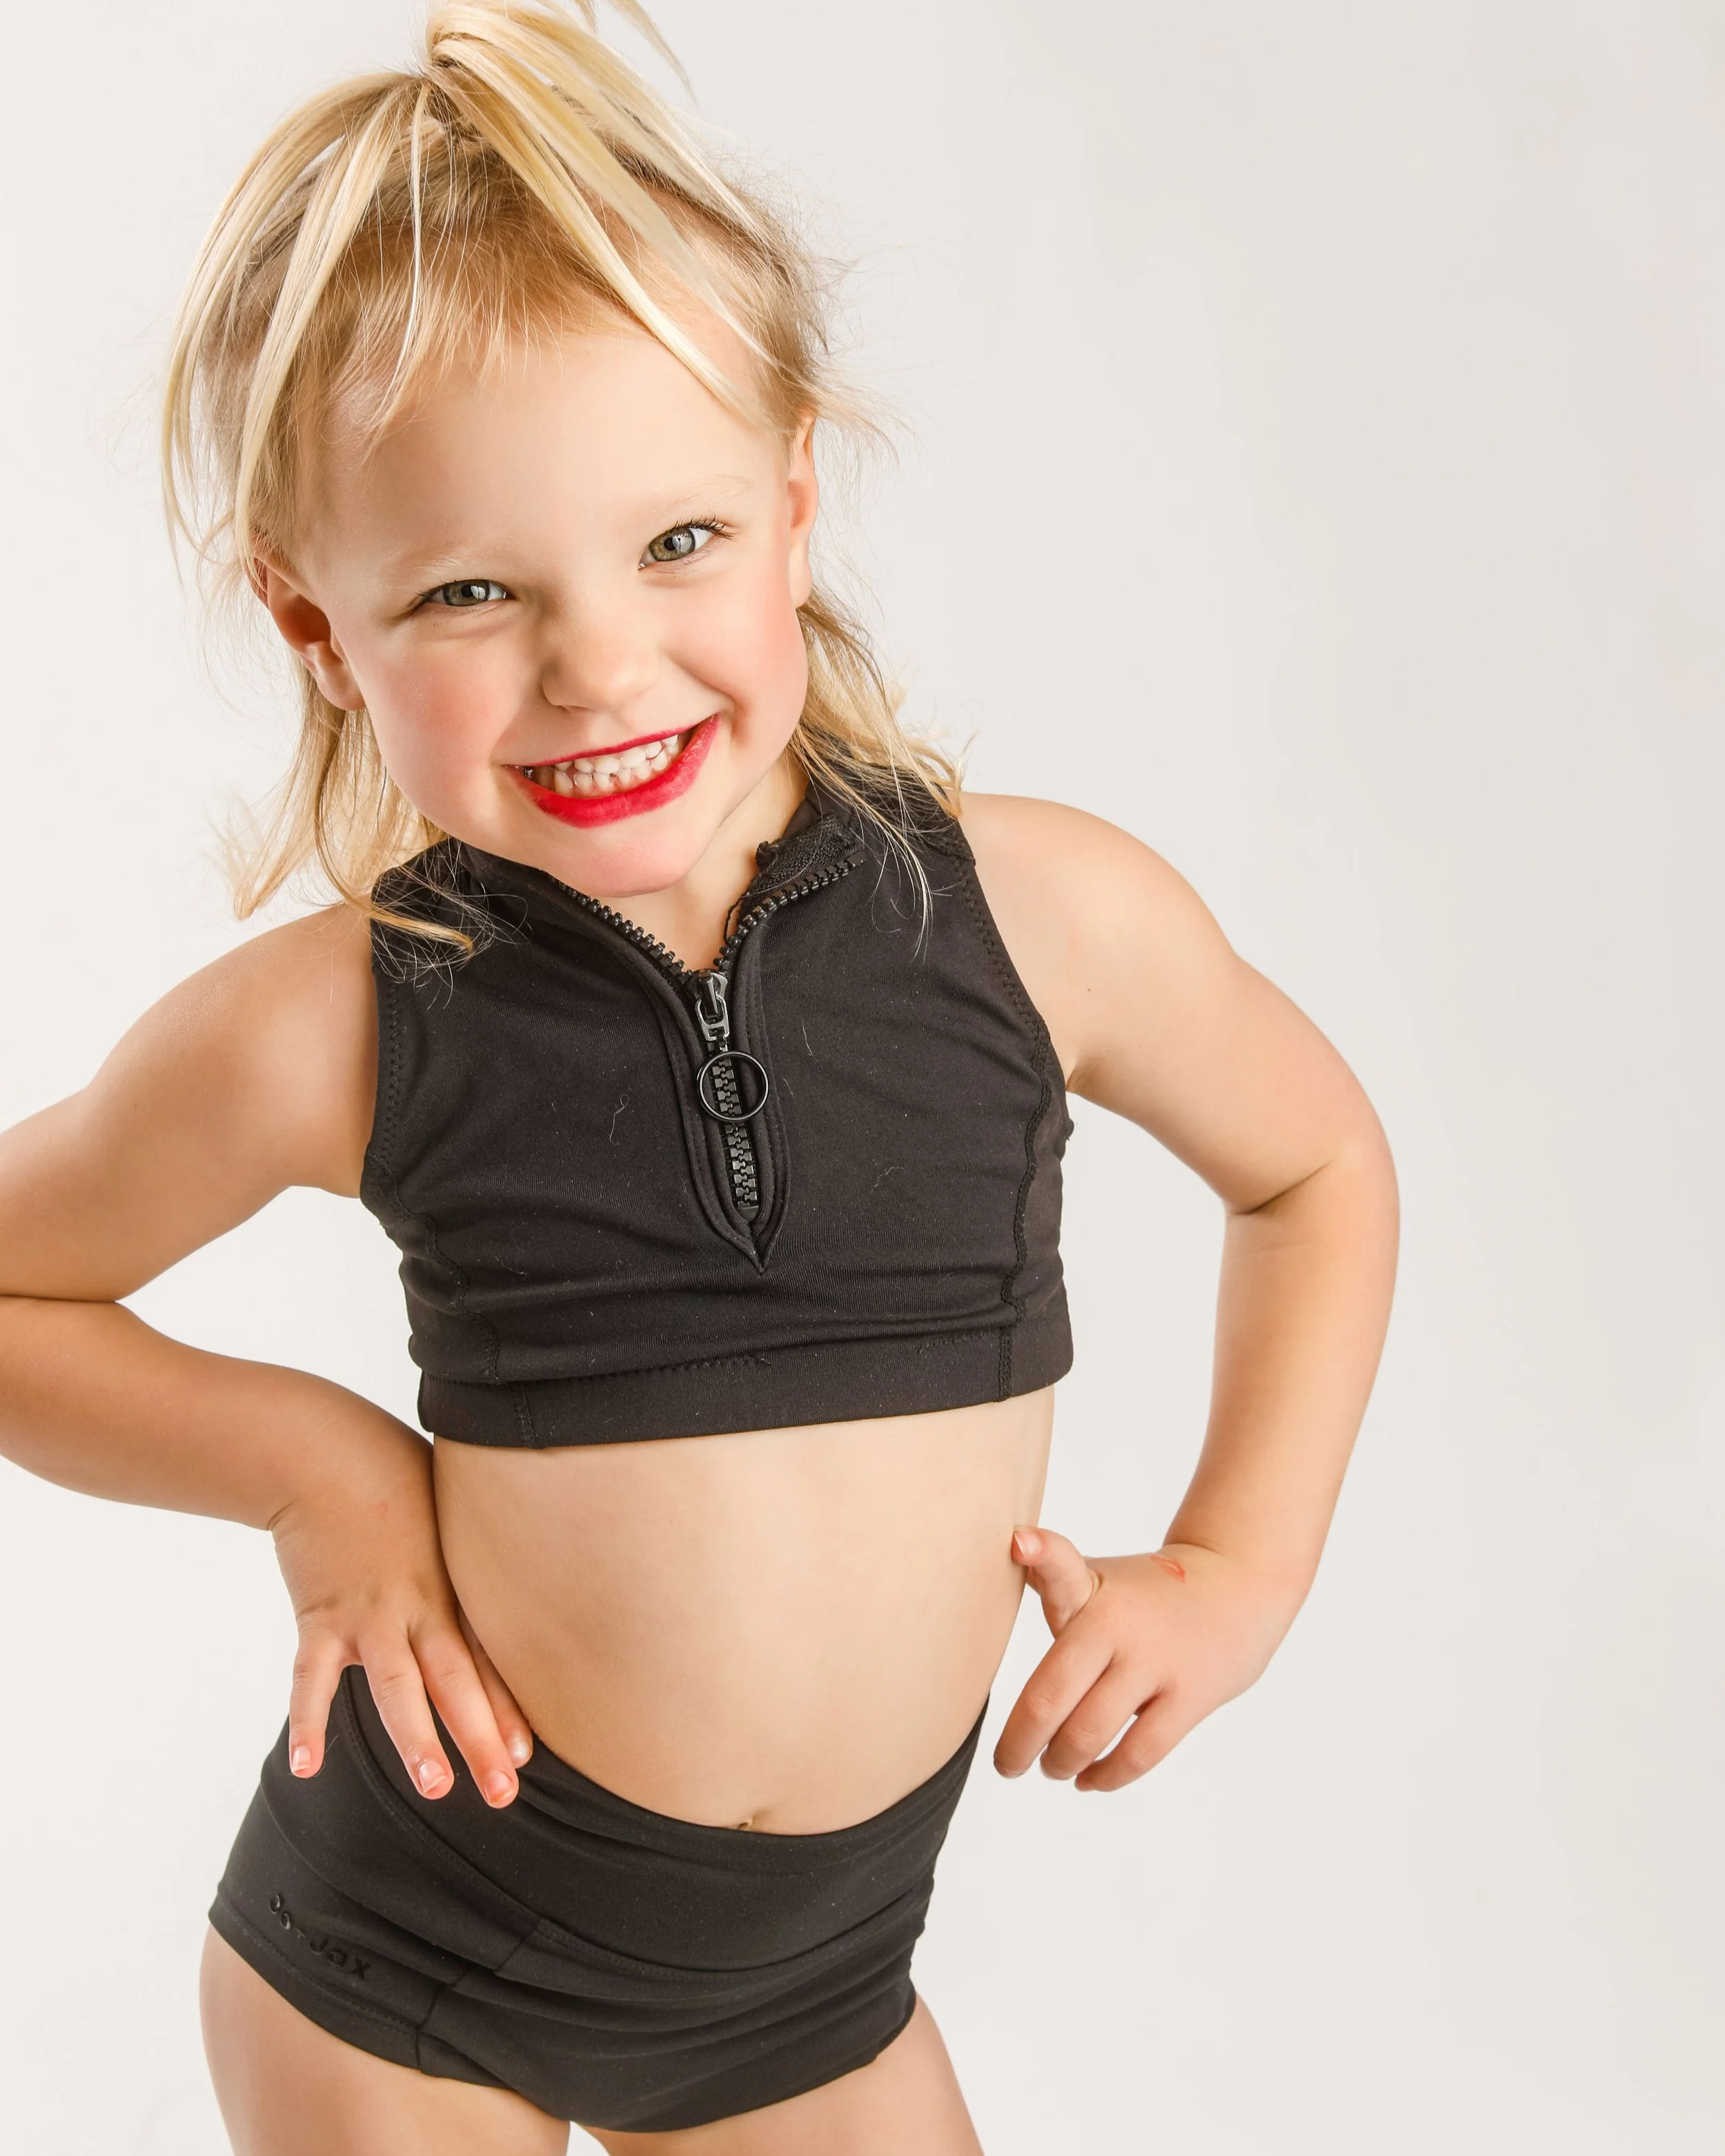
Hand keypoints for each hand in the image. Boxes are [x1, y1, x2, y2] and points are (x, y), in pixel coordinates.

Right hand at [269, 1413, 533, 1807]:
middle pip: (456, 1682)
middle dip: (479, 1739)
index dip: (508, 1709)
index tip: (526, 1759)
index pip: (488, 1660)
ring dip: (416, 1738)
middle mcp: (418, 1607)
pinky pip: (313, 1678)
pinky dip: (308, 1721)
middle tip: (504, 1795)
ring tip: (434, 1788)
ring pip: (398, 1686)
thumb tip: (500, 1576)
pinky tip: (307, 1767)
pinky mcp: (321, 1615)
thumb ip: (466, 1561)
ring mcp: (369, 1614)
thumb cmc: (393, 1479)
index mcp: (452, 1588)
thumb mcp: (446, 1518)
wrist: (326, 1453)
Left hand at [993, 1527, 1298, 1791]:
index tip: (1020, 1542)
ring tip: (1050, 1768)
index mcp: (1091, 1588)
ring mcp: (1156, 1661)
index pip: (1062, 1569)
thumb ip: (1052, 1576)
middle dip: (1019, 1741)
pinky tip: (1088, 1779)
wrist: (1236, 1587)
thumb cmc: (1144, 1593)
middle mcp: (1119, 1623)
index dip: (1039, 1552)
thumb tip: (1014, 1544)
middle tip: (1006, 1765)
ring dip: (1061, 1761)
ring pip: (1091, 1732)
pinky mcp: (1190, 1696)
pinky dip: (1107, 1775)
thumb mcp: (1096, 1576)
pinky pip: (1140, 1751)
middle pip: (1053, 1693)